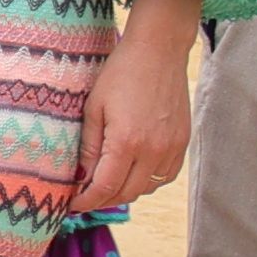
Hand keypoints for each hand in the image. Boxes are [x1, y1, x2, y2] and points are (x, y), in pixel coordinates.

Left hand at [68, 0, 205, 216]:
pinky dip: (147, 180)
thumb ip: (88, 146)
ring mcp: (173, 148)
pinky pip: (165, 175)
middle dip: (103, 199)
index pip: (105, 187)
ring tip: (105, 183)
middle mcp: (154, 150)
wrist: (159, 52)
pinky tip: (132, 172)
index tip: (72, 204)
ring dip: (125, 191)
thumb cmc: (120, 74)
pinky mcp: (183, 142)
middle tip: (84, 196)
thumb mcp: (93, 108)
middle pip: (127, 193)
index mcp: (127, 142)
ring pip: (147, 187)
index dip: (86, 201)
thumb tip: (79, 177)